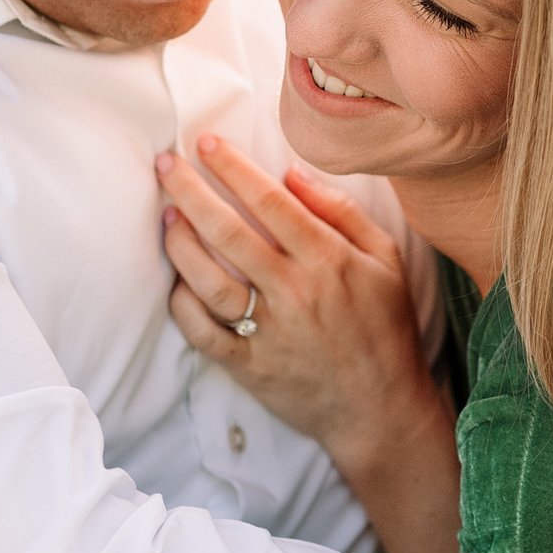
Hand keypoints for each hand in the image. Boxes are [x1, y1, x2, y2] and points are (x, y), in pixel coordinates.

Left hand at [158, 136, 444, 472]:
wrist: (381, 409)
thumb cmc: (385, 328)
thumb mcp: (386, 260)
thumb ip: (342, 212)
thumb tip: (292, 174)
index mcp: (329, 261)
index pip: (270, 202)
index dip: (233, 168)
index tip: (206, 142)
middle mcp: (294, 293)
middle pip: (229, 232)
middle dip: (191, 191)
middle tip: (167, 164)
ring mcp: (268, 333)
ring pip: (209, 280)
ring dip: (181, 244)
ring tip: (167, 215)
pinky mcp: (248, 367)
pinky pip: (202, 332)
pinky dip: (182, 304)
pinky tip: (176, 279)